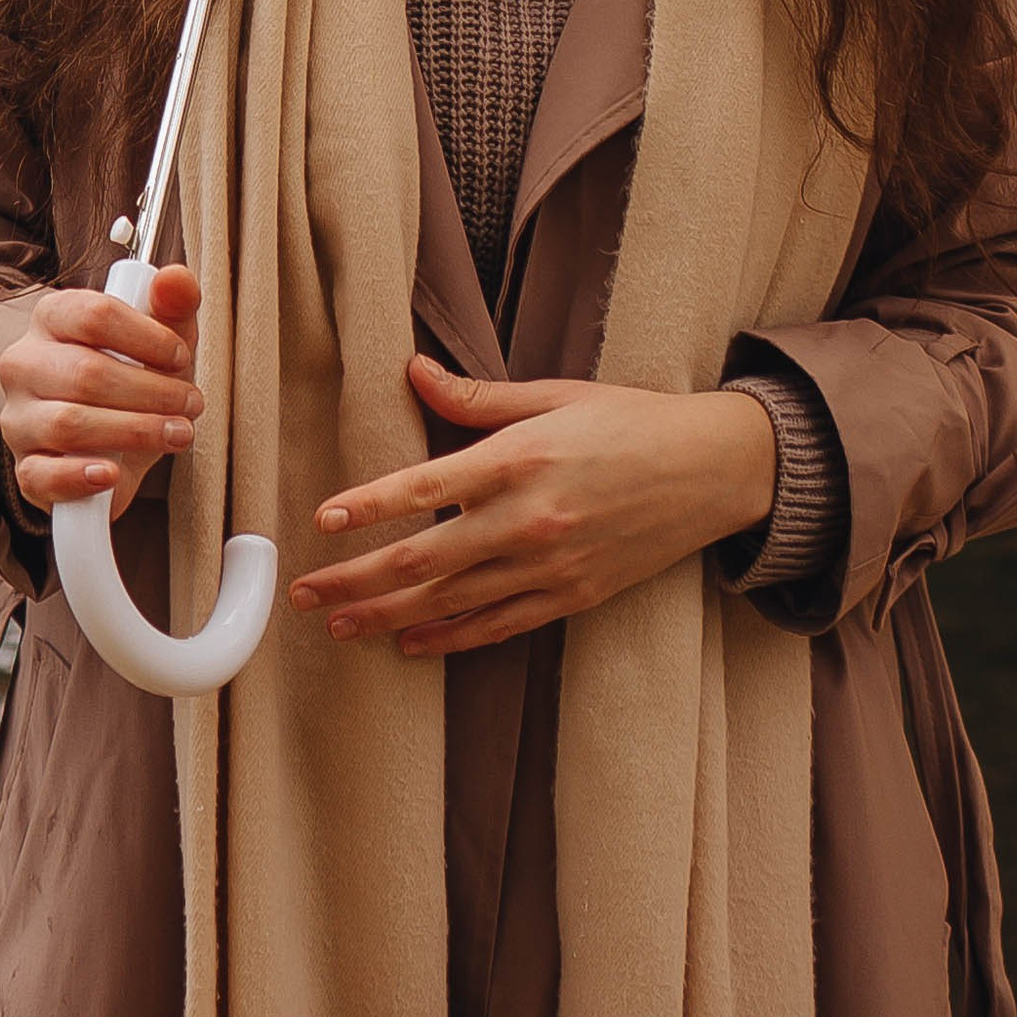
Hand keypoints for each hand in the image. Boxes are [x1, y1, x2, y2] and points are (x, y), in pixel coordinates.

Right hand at [0, 267, 202, 518]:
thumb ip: (173, 303)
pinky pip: (42, 476)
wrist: (115, 446)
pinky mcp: (24, 469)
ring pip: (68, 424)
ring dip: (135, 431)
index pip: (94, 315)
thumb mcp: (161, 340)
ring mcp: (19, 419)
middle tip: (191, 403)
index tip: (180, 356)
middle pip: (85, 372)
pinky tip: (112, 472)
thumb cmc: (133, 381)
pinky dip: (80, 477)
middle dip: (151, 391)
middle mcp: (25, 364)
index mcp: (52, 318)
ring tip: (176, 434)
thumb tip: (174, 278)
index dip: (147, 337)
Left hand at [288, 354, 776, 657]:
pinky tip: (410, 645)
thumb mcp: (555, 395)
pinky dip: (450, 638)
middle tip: (305, 593)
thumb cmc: (631, 421)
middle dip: (357, 578)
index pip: (425, 488)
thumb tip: (413, 372)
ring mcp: (550, 565)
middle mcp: (528, 518)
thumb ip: (479, 397)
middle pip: (424, 559)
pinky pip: (498, 625)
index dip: (369, 507)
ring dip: (389, 617)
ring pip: (452, 601)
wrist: (712, 470)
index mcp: (519, 459)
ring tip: (339, 626)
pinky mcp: (572, 596)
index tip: (324, 521)